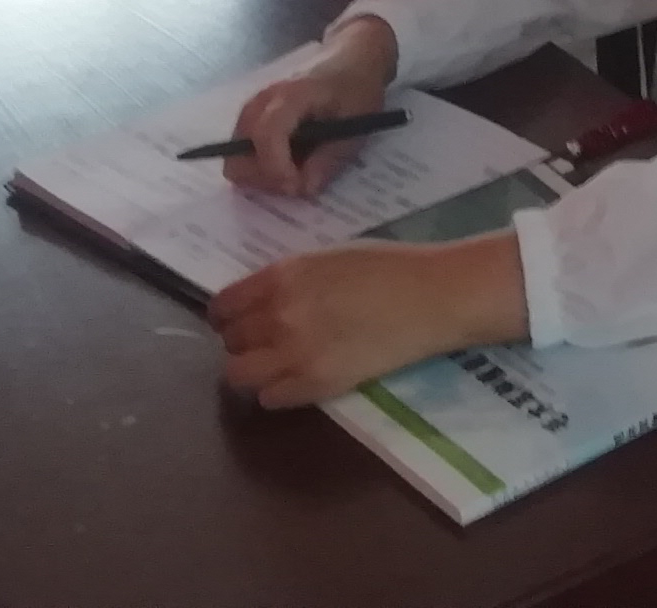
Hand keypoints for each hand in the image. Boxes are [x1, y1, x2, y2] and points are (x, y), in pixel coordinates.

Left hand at [211, 235, 528, 408]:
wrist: (433, 296)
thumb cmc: (390, 267)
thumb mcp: (329, 258)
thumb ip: (290, 279)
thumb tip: (262, 300)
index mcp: (283, 276)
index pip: (223, 306)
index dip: (226, 316)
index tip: (238, 321)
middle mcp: (279, 314)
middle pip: (230, 341)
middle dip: (243, 341)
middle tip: (266, 341)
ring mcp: (295, 353)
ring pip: (239, 374)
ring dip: (253, 370)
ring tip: (278, 365)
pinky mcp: (316, 384)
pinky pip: (270, 398)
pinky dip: (278, 391)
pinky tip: (300, 379)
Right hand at [220, 20, 397, 197]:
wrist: (350, 59)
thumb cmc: (356, 88)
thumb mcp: (357, 124)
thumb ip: (330, 157)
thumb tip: (305, 189)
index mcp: (290, 97)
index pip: (266, 136)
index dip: (276, 169)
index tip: (298, 187)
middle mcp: (261, 103)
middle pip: (238, 157)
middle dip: (265, 179)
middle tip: (298, 183)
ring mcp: (252, 111)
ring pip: (236, 160)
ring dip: (262, 177)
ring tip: (296, 174)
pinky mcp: (252, 120)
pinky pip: (242, 154)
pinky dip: (260, 168)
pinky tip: (289, 164)